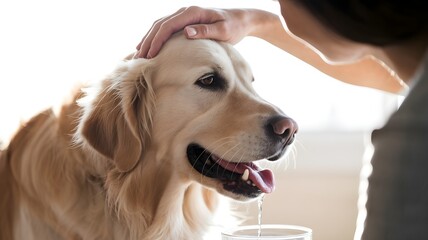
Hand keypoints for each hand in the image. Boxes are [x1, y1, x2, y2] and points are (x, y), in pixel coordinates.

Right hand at [136, 6, 253, 58]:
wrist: (241, 20)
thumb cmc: (234, 27)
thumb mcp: (223, 31)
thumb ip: (205, 31)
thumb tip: (186, 32)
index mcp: (193, 13)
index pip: (168, 26)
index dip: (157, 40)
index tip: (150, 54)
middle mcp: (186, 12)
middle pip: (160, 25)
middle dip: (148, 41)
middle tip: (139, 58)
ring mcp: (184, 16)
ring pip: (160, 25)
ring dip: (148, 39)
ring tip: (139, 54)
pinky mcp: (185, 21)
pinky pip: (165, 28)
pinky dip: (154, 37)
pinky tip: (148, 46)